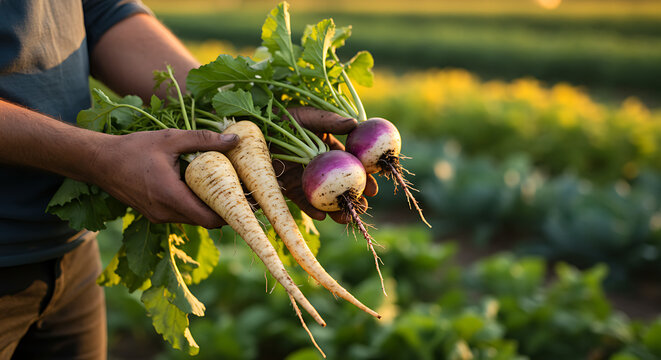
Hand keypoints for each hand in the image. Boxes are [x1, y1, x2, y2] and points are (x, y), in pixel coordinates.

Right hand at [91, 129, 238, 227]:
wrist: (99, 162)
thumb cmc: (134, 148)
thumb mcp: (171, 139)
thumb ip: (204, 140)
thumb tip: (235, 139)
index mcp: (171, 197)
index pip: (211, 218)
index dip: (233, 213)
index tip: (250, 204)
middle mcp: (165, 213)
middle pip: (206, 221)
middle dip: (225, 210)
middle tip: (243, 194)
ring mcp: (158, 216)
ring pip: (194, 219)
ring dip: (210, 208)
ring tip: (227, 189)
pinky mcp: (154, 214)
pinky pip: (182, 215)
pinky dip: (195, 205)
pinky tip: (202, 188)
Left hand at [271, 107, 377, 223]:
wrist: (250, 130)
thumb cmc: (279, 117)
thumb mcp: (305, 116)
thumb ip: (328, 120)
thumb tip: (355, 124)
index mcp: (328, 146)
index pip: (351, 165)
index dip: (364, 178)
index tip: (374, 189)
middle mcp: (319, 164)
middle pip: (340, 185)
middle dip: (353, 198)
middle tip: (363, 207)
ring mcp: (304, 177)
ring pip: (324, 197)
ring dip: (336, 210)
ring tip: (345, 219)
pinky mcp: (287, 187)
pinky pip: (301, 201)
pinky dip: (311, 209)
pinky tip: (321, 216)